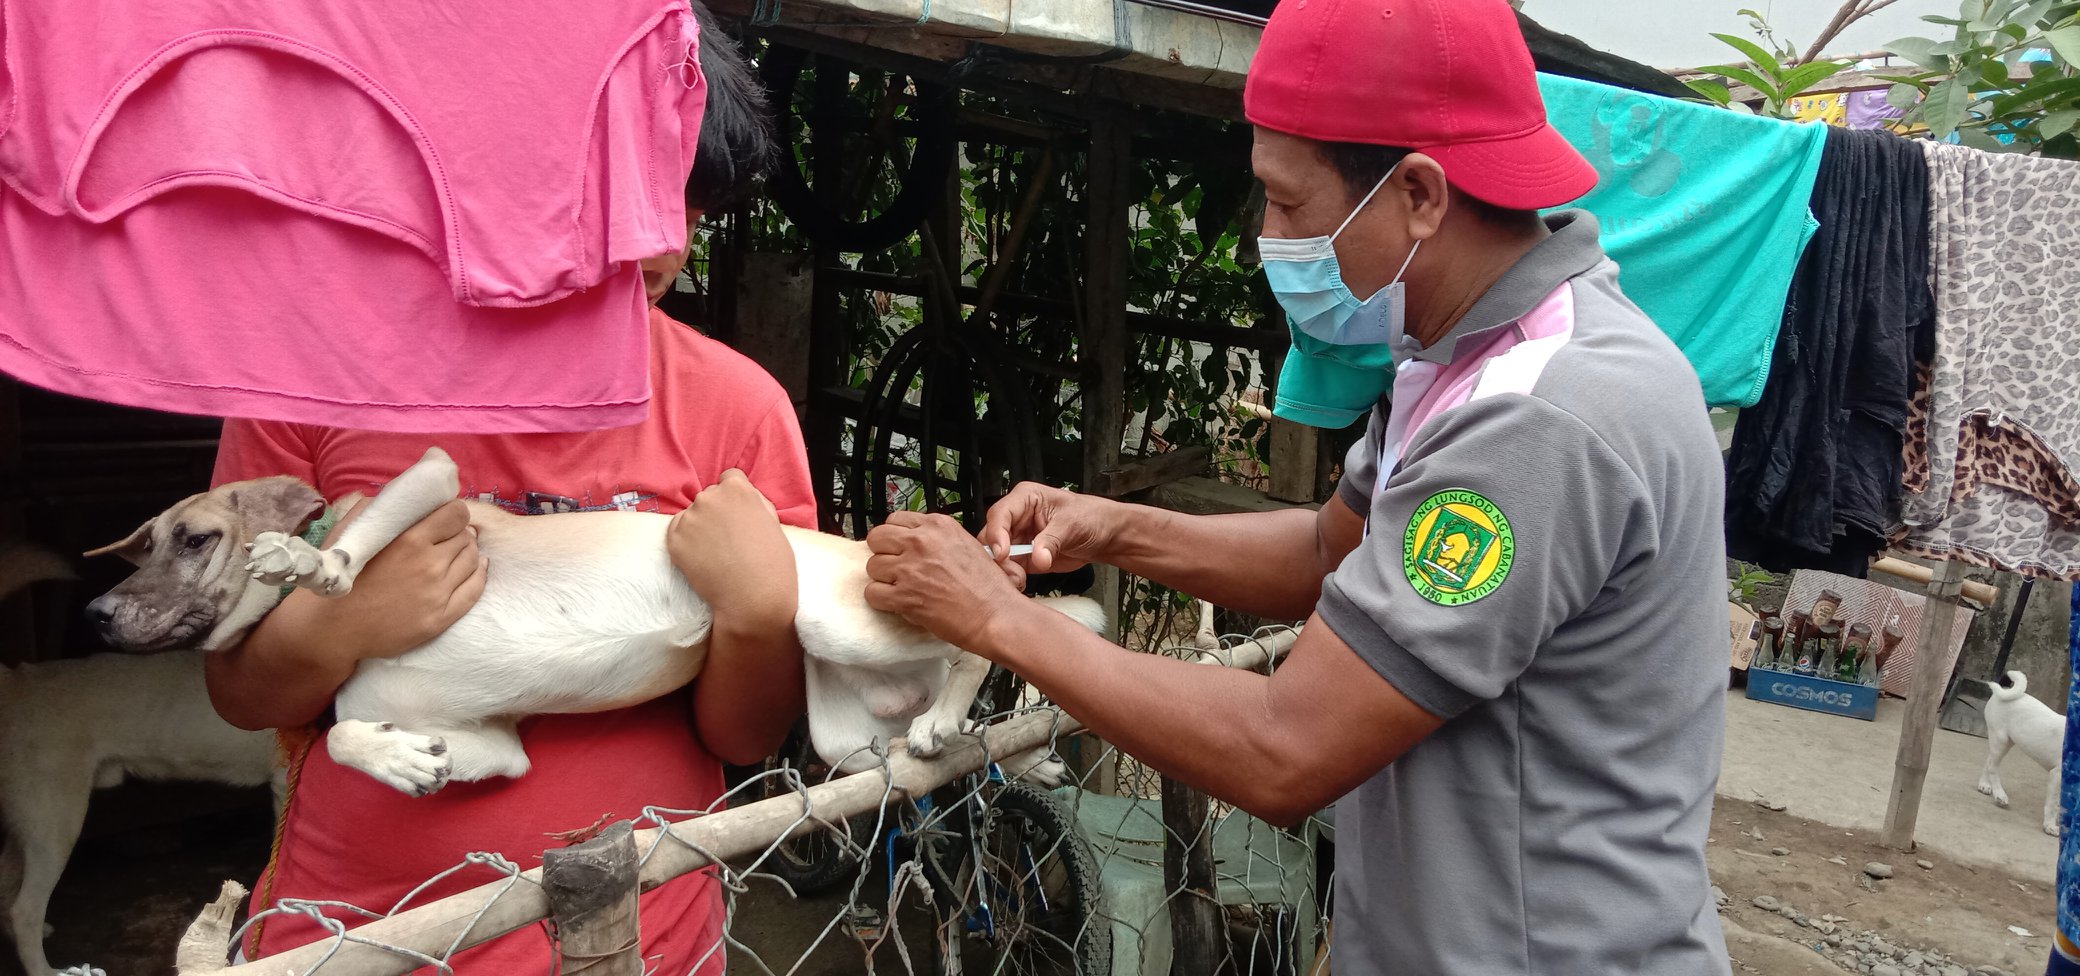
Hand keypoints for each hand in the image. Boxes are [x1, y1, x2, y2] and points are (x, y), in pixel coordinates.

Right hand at [290, 495, 486, 662]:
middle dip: (458, 534)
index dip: (453, 514)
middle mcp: (429, 565)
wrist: (331, 629)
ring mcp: (437, 594)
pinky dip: (478, 575)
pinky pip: (475, 590)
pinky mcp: (440, 619)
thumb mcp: (351, 531)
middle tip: (447, 539)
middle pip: (466, 537)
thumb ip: (379, 508)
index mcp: (409, 540)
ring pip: (473, 560)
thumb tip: (404, 494)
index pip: (456, 514)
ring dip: (467, 553)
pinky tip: (474, 569)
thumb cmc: (339, 577)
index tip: (445, 519)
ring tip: (454, 554)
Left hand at [668, 470, 796, 627]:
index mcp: (737, 489)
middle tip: (729, 539)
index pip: (730, 478)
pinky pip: (678, 531)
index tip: (739, 516)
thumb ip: (755, 502)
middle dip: (717, 512)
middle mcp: (709, 497)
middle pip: (710, 497)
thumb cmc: (773, 563)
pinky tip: (704, 558)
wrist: (753, 598)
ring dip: (701, 528)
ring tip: (717, 553)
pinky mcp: (674, 539)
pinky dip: (687, 542)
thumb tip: (741, 495)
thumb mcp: (773, 522)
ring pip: (693, 515)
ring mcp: (690, 518)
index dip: (735, 498)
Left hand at [866, 512, 1029, 651]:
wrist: (995, 615)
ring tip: (901, 587)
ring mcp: (910, 568)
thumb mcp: (967, 545)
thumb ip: (938, 539)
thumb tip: (915, 541)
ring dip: (883, 578)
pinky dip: (881, 600)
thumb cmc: (988, 587)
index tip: (900, 547)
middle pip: (877, 537)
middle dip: (883, 552)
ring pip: (872, 566)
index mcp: (938, 526)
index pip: (895, 519)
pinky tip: (897, 602)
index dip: (895, 536)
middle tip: (895, 566)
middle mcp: (921, 542)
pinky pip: (872, 593)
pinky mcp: (903, 596)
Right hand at [978, 483, 1124, 587]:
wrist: (1105, 536)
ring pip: (996, 556)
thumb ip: (1051, 541)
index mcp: (1025, 499)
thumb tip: (1038, 557)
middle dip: (998, 556)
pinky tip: (1021, 582)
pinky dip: (1011, 578)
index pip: (999, 514)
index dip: (996, 534)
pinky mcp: (1024, 557)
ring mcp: (1019, 539)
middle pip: (990, 537)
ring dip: (1004, 570)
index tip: (1003, 552)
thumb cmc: (1090, 517)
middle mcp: (1017, 518)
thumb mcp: (1071, 524)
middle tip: (1011, 570)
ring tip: (1019, 578)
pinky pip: (1008, 569)